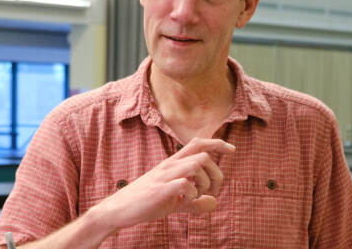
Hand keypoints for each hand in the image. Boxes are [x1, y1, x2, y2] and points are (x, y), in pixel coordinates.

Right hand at [91, 138, 234, 231]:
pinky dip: (193, 194)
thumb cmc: (146, 203)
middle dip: (217, 174)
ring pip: (196, 165)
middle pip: (203, 155)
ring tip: (199, 196)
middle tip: (213, 191)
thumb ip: (196, 202)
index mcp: (172, 164)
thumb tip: (215, 202)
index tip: (232, 150)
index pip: (198, 144)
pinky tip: (186, 202)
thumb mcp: (175, 202)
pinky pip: (185, 184)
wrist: (119, 209)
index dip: (217, 143)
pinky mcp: (160, 190)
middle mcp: (169, 166)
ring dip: (206, 182)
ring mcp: (164, 176)